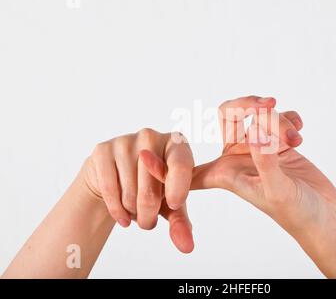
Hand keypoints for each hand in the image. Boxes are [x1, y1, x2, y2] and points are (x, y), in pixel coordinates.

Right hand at [82, 128, 194, 252]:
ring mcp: (125, 141)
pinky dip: (116, 211)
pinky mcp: (102, 149)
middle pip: (150, 190)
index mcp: (176, 143)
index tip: (175, 204)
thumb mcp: (171, 203)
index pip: (181, 164)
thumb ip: (181, 222)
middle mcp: (151, 135)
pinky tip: (122, 215)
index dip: (178, 188)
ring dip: (132, 214)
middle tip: (147, 221)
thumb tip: (186, 247)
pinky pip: (109, 190)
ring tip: (134, 210)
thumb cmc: (153, 187)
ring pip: (129, 194)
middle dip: (148, 216)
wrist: (116, 177)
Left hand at [192, 96, 335, 237]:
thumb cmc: (296, 214)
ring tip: (295, 140)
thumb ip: (265, 162)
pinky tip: (298, 131)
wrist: (323, 218)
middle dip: (246, 104)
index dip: (179, 154)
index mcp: (225, 173)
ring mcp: (259, 148)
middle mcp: (237, 157)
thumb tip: (255, 131)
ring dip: (279, 120)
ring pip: (260, 114)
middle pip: (228, 115)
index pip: (192, 162)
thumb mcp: (277, 191)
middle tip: (268, 105)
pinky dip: (289, 119)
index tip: (177, 145)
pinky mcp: (279, 143)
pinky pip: (279, 117)